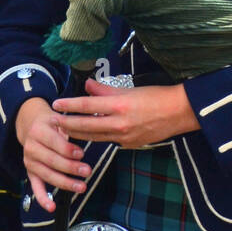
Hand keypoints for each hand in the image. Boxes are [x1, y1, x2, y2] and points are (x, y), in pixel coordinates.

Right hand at [16, 97, 90, 213]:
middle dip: (71, 168)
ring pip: (47, 175)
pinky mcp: (30, 173)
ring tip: (82, 187)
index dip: (68, 149)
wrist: (31, 126)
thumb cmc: (52, 124)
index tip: (82, 154)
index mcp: (38, 131)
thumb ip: (69, 127)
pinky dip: (43, 199)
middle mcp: (31, 147)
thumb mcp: (59, 119)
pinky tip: (52, 207)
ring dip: (65, 183)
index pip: (54, 142)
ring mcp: (29, 162)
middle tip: (87, 171)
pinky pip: (35, 188)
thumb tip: (87, 131)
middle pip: (52, 161)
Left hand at [52, 79, 199, 149]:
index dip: (69, 105)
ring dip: (77, 133)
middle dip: (67, 124)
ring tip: (64, 130)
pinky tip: (88, 135)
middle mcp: (119, 124)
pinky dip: (96, 137)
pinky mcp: (129, 145)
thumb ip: (105, 89)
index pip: (87, 105)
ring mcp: (124, 137)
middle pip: (85, 126)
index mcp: (119, 105)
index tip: (56, 104)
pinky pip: (108, 141)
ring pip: (94, 137)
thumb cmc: (156, 96)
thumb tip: (88, 85)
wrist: (179, 113)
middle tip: (53, 121)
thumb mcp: (129, 88)